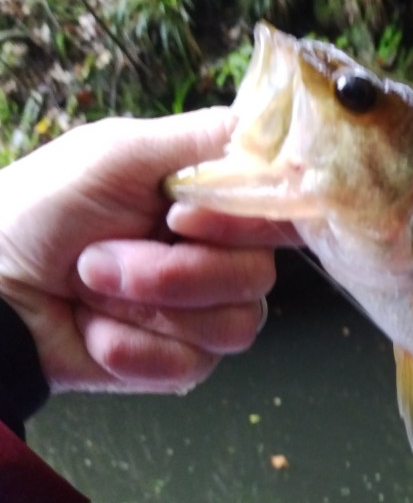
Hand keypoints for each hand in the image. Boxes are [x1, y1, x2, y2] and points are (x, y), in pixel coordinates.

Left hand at [0, 108, 283, 393]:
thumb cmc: (39, 211)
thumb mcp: (119, 152)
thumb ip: (207, 139)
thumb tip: (283, 138)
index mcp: (208, 199)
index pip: (279, 211)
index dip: (247, 222)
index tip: (184, 218)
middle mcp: (214, 254)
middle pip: (259, 275)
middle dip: (177, 271)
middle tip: (105, 255)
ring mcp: (199, 312)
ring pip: (235, 325)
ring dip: (151, 306)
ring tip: (90, 288)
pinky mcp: (179, 362)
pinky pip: (193, 364)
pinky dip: (134, 347)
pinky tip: (94, 330)